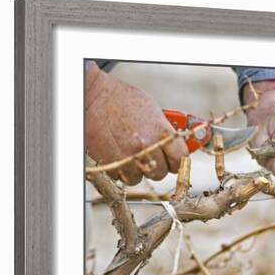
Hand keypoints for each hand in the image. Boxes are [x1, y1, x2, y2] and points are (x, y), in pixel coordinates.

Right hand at [85, 61, 187, 184]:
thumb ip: (166, 131)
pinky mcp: (112, 164)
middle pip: (161, 173)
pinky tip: (117, 155)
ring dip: (137, 170)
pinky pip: (121, 177)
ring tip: (131, 155)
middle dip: (157, 166)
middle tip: (150, 156)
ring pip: (140, 178)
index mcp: (161, 132)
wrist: (94, 96)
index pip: (180, 160)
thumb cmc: (123, 99)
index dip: (177, 161)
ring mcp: (129, 157)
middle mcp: (147, 147)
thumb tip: (178, 146)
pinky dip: (120, 170)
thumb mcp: (153, 110)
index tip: (173, 160)